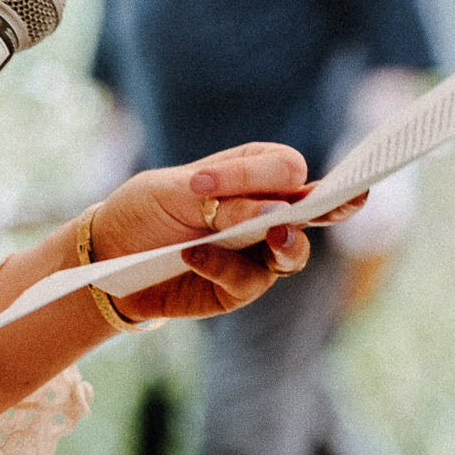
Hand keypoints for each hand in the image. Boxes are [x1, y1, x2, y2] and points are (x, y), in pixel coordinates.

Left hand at [94, 143, 320, 321]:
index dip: (261, 174)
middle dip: (336, 202)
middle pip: (316, 207)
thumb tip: (276, 211)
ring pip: (293, 251)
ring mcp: (257, 253)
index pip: (285, 167)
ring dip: (287, 242)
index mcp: (253, 174)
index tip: (205, 181)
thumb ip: (221, 196)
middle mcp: (266, 213)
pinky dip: (222, 267)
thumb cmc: (146, 209)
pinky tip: (191, 256)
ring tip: (273, 234)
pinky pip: (248, 280)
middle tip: (342, 198)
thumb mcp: (172, 191)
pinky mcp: (239, 287)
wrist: (112, 253)